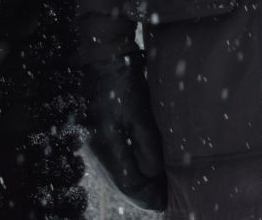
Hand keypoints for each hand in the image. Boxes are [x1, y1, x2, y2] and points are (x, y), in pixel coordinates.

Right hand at [79, 55, 170, 210]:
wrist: (102, 56)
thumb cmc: (121, 83)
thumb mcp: (139, 113)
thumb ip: (146, 145)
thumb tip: (152, 173)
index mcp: (106, 148)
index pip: (127, 183)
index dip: (146, 196)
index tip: (163, 204)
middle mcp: (98, 149)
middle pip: (121, 181)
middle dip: (143, 193)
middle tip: (163, 201)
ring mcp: (98, 140)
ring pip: (119, 171)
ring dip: (138, 182)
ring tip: (157, 189)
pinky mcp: (102, 130)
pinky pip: (117, 159)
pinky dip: (131, 167)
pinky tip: (144, 168)